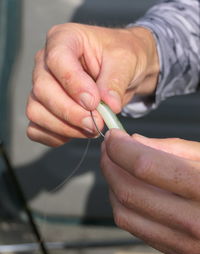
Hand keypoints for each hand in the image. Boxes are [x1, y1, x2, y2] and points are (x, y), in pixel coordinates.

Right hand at [26, 23, 158, 145]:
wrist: (122, 71)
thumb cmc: (121, 57)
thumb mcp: (126, 60)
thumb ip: (116, 81)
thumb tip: (109, 106)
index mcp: (64, 39)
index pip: (57, 60)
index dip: (74, 85)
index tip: (94, 103)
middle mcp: (46, 62)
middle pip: (43, 90)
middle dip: (71, 113)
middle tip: (96, 123)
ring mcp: (41, 87)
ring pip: (36, 112)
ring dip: (64, 128)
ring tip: (91, 128)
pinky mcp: (44, 108)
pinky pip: (36, 128)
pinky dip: (54, 137)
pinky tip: (77, 133)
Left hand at [101, 129, 199, 253]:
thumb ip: (173, 148)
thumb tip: (134, 141)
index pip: (145, 166)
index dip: (121, 148)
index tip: (113, 136)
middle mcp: (194, 221)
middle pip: (128, 191)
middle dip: (109, 164)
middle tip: (108, 149)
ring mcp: (185, 243)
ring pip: (124, 213)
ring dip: (112, 185)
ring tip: (116, 167)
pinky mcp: (177, 252)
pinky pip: (134, 227)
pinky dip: (123, 204)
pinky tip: (128, 188)